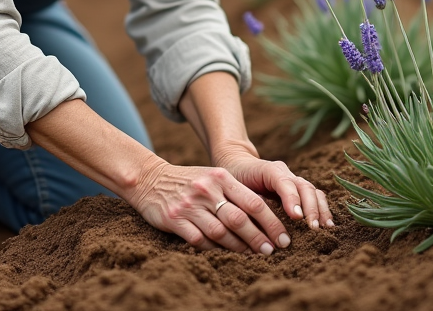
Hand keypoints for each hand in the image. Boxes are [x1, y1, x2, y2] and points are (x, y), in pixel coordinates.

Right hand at [123, 156, 292, 254]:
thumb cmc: (188, 181)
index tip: (283, 236)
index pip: (252, 202)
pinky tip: (224, 254)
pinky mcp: (174, 219)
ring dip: (239, 247)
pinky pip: (199, 240)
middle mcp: (207, 190)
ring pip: (221, 232)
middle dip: (259, 238)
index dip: (271, 222)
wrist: (149, 179)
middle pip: (239, 219)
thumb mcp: (212, 177)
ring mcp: (190, 205)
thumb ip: (234, 192)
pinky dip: (214, 249)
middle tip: (272, 251)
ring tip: (253, 255)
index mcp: (220, 177)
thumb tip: (266, 214)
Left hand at [213, 147, 333, 230]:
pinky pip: (315, 196)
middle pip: (304, 186)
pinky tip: (327, 224)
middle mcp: (285, 173)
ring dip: (320, 209)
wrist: (238, 163)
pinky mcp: (298, 189)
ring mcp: (294, 180)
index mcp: (269, 170)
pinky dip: (322, 208)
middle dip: (311, 207)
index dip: (292, 199)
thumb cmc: (234, 178)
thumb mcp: (235, 186)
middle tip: (313, 227)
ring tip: (324, 228)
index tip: (297, 217)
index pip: (284, 182)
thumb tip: (255, 224)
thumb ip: (247, 200)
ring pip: (313, 190)